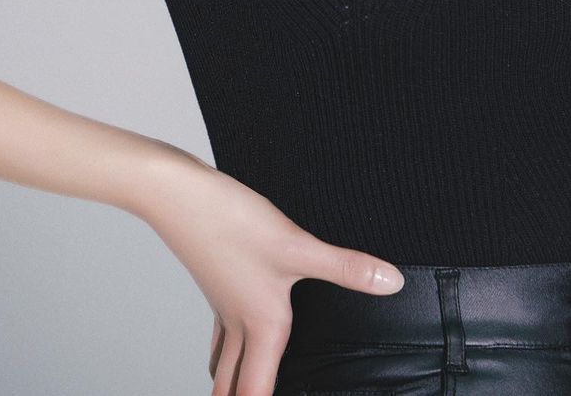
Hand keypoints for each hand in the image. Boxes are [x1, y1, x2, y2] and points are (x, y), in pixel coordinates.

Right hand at [139, 148, 403, 395]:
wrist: (177, 195)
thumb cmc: (229, 222)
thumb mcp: (295, 245)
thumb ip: (345, 267)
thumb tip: (393, 283)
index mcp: (261, 325)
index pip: (256, 391)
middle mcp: (239, 321)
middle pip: (231, 385)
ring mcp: (222, 301)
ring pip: (222, 357)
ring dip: (228, 380)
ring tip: (237, 388)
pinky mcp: (215, 278)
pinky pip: (220, 325)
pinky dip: (226, 341)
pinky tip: (237, 321)